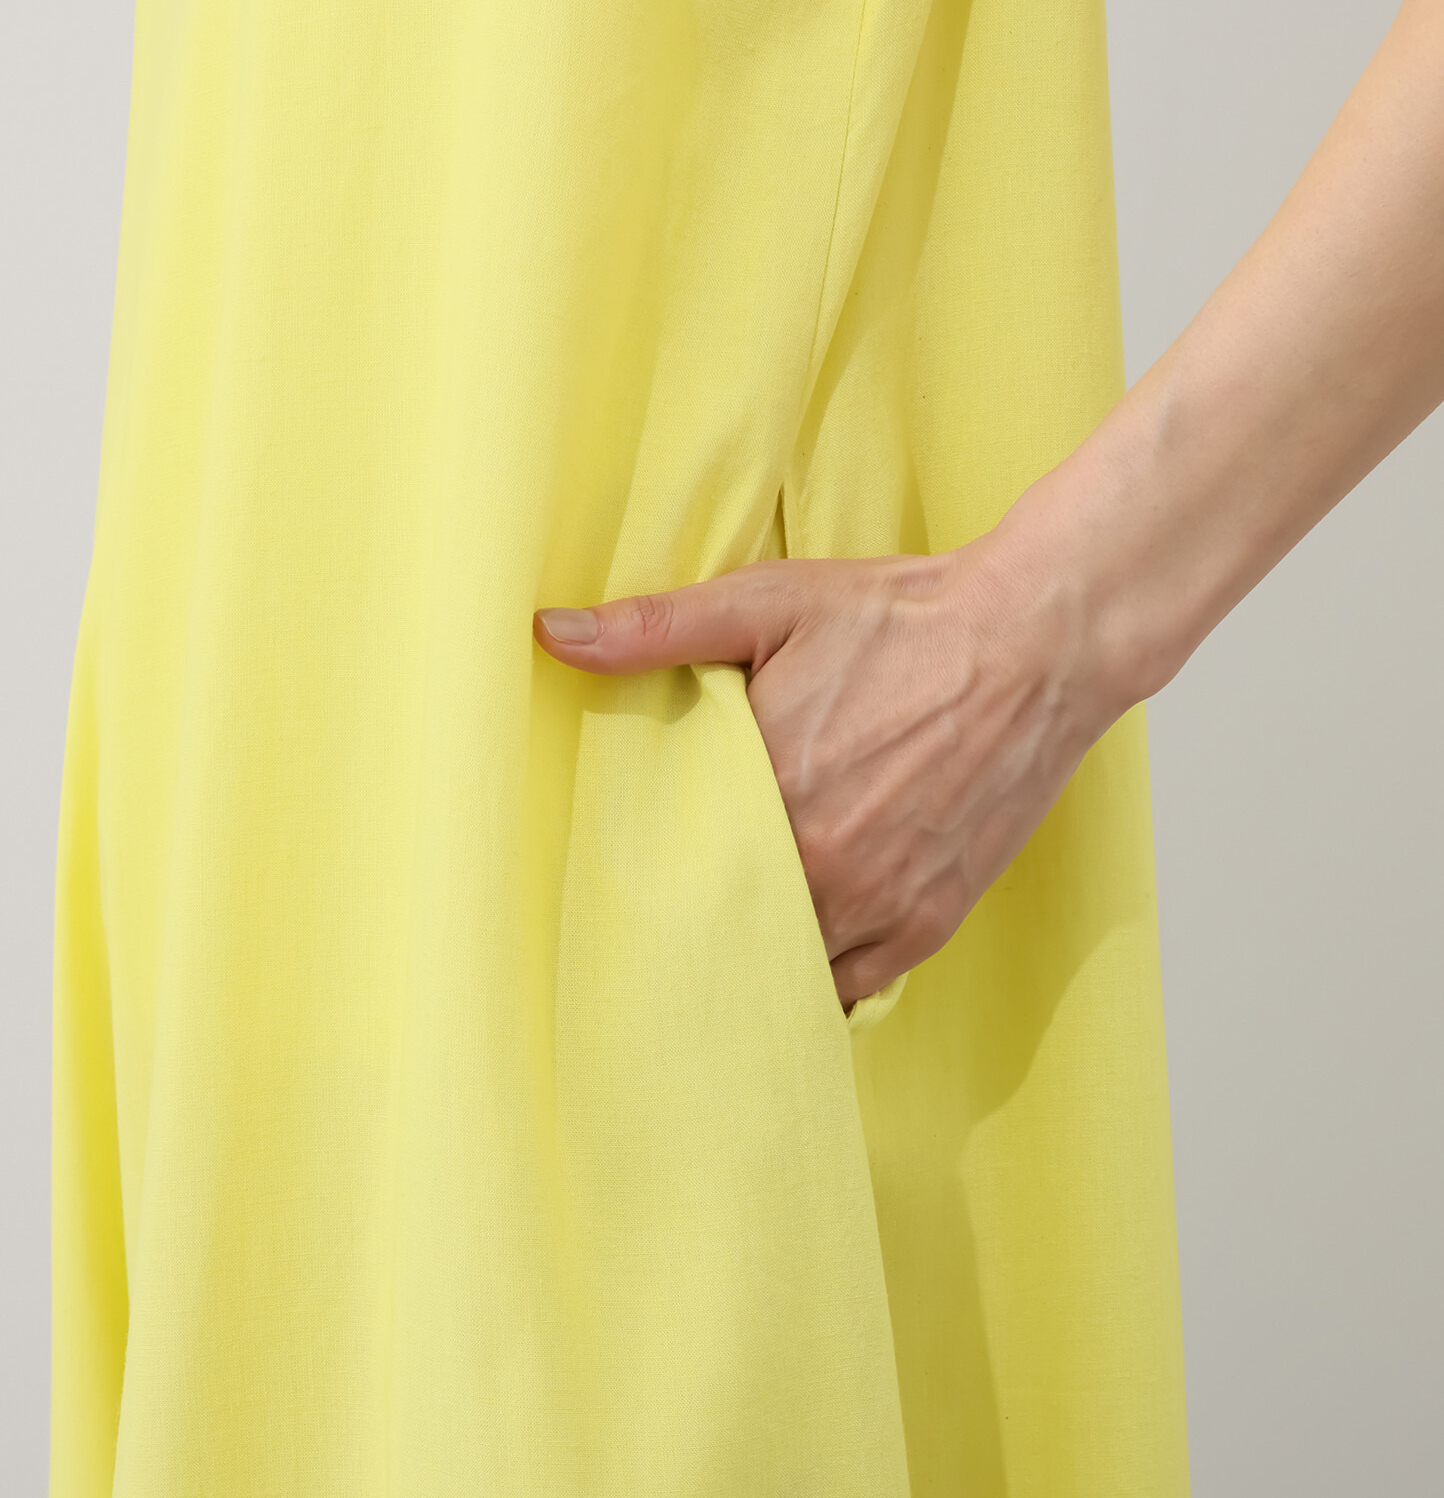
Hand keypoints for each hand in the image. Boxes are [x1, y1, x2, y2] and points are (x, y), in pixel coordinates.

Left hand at [532, 525, 1129, 1006]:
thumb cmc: (904, 622)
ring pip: (785, 969)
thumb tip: (555, 632)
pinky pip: (855, 987)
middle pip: (723, 932)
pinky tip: (794, 956)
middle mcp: (824, 866)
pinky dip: (820, 977)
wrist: (1036, 640)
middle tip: (658, 926)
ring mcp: (881, 901)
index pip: (670, 872)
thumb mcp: (772, 603)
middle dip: (691, 927)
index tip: (617, 885)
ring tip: (720, 945)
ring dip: (751, 960)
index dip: (641, 881)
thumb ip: (659, 628)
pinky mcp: (931, 919)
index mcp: (770, 792)